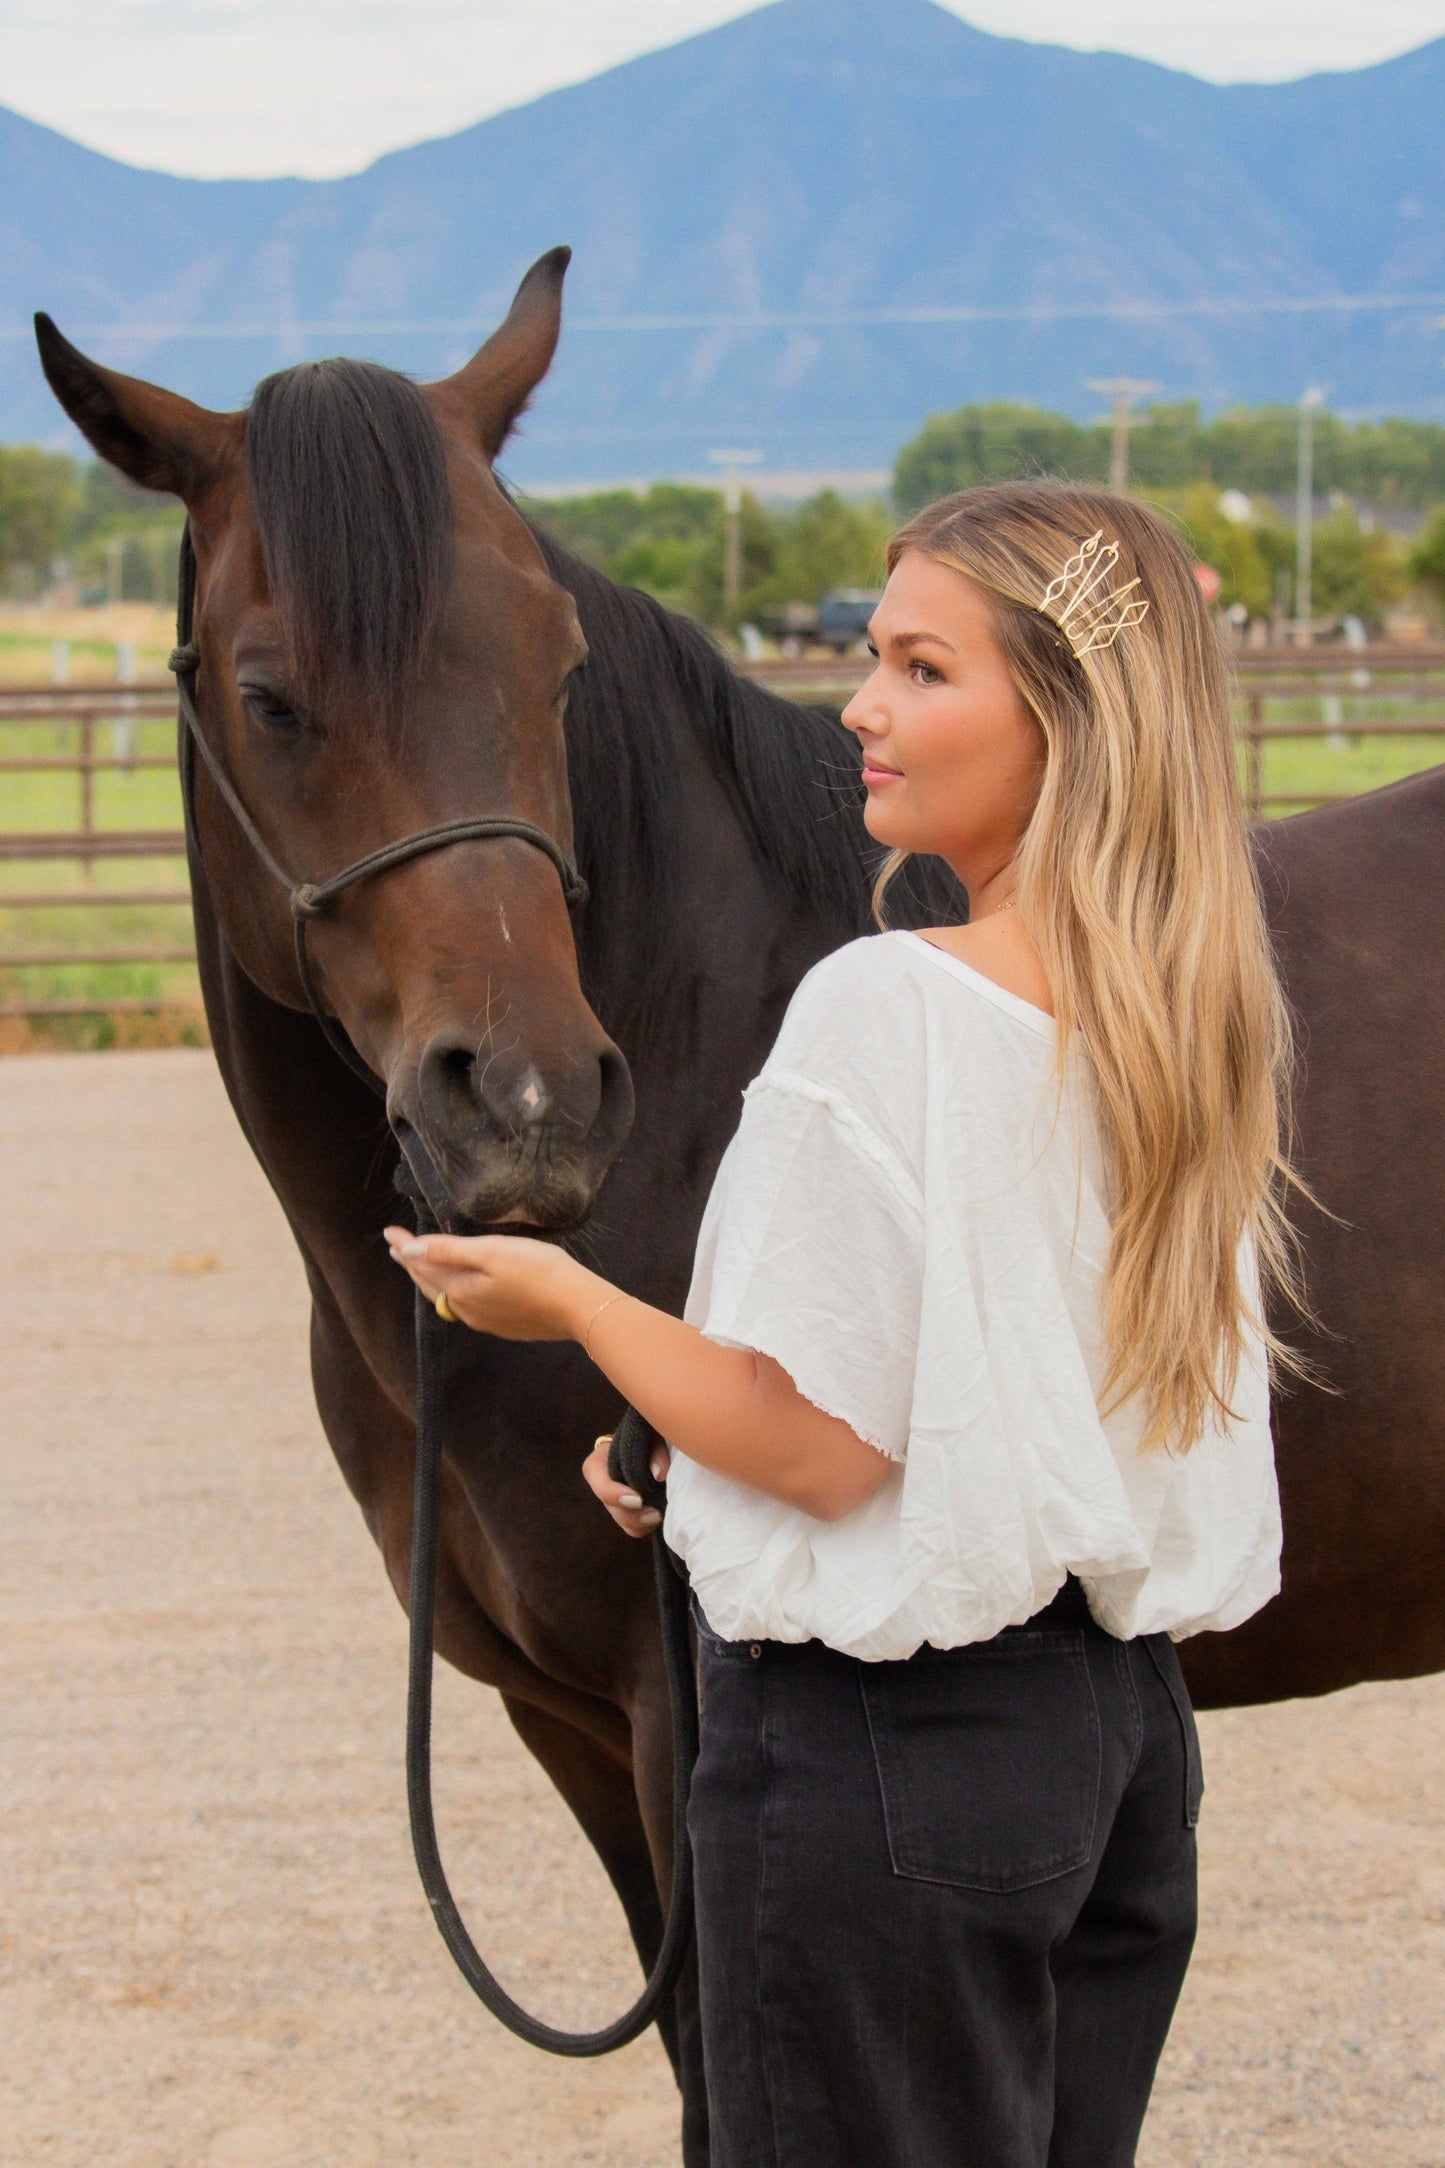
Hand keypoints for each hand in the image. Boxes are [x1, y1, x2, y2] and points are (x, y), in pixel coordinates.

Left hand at [383, 1225, 599, 1340]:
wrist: (578, 1307)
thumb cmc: (538, 1270)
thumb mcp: (492, 1252)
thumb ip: (448, 1250)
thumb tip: (406, 1249)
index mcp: (461, 1290)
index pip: (423, 1265)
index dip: (405, 1247)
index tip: (388, 1233)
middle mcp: (467, 1310)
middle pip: (432, 1285)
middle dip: (413, 1264)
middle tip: (398, 1249)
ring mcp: (487, 1321)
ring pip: (449, 1298)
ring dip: (432, 1279)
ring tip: (422, 1266)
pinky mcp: (506, 1325)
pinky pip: (468, 1306)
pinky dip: (454, 1291)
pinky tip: (462, 1288)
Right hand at [582, 1436, 671, 1537]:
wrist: (655, 1446)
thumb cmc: (652, 1436)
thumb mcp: (653, 1434)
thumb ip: (656, 1449)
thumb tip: (658, 1474)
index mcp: (599, 1462)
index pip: (596, 1478)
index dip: (612, 1493)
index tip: (638, 1499)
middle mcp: (603, 1484)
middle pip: (611, 1507)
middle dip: (632, 1516)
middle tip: (656, 1514)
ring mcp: (615, 1501)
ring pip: (622, 1521)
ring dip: (641, 1523)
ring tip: (660, 1515)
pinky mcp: (629, 1512)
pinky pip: (634, 1528)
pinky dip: (646, 1526)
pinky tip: (661, 1515)